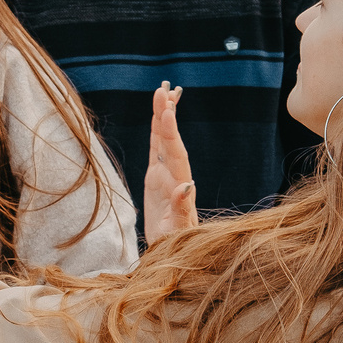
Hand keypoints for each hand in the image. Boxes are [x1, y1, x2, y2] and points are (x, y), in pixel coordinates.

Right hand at [143, 82, 197, 238]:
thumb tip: (187, 186)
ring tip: (162, 91)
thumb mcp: (176, 232)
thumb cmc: (174, 245)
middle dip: (166, 115)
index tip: (167, 112)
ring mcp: (166, 174)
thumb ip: (183, 210)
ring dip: (163, 116)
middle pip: (171, 140)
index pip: (175, 154)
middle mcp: (175, 175)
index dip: (170, 133)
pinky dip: (156, 130)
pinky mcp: (157, 177)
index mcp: (180, 185)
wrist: (171, 252)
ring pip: (164, 140)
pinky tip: (158, 112)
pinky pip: (157, 148)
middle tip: (164, 90)